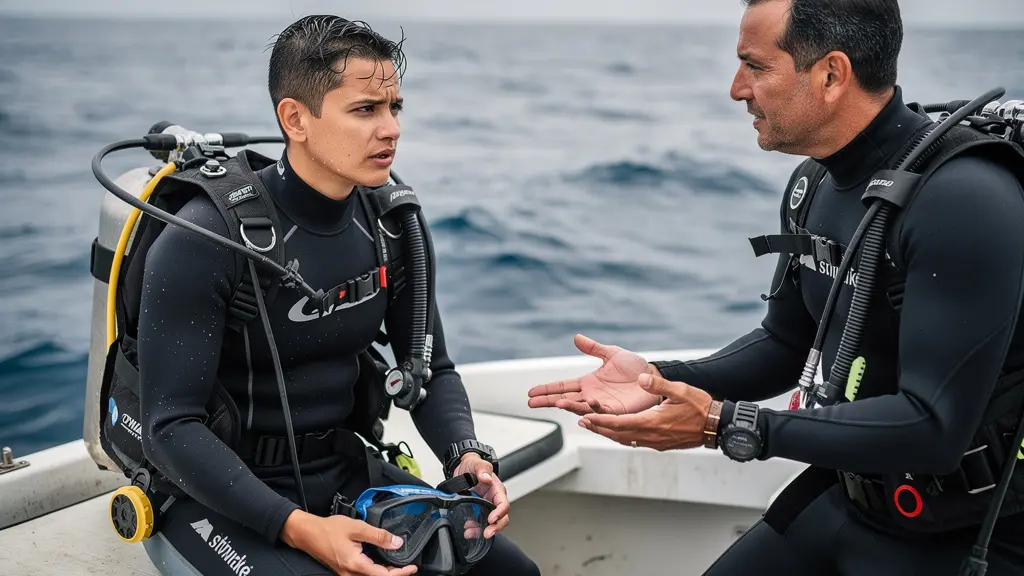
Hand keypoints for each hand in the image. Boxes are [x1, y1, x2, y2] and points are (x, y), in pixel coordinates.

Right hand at [281, 510, 417, 575]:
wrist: (308, 533)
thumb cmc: (328, 529)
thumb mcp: (357, 528)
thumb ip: (378, 536)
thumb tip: (396, 543)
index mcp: (356, 565)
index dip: (401, 573)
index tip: (412, 567)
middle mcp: (351, 574)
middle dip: (395, 575)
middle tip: (408, 566)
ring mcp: (346, 574)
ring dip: (386, 574)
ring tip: (398, 566)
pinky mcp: (344, 571)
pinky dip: (376, 572)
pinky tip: (382, 564)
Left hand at [451, 453, 508, 538]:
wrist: (461, 467)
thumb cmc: (472, 465)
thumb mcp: (477, 463)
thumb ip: (483, 469)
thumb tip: (486, 478)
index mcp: (496, 489)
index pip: (503, 504)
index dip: (500, 513)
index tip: (492, 519)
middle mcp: (493, 500)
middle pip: (501, 518)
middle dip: (495, 527)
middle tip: (487, 533)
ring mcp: (485, 506)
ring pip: (490, 523)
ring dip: (481, 530)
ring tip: (470, 532)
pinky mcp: (476, 510)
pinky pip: (479, 523)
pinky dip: (474, 529)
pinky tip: (467, 530)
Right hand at [527, 334, 661, 415]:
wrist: (654, 377)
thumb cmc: (635, 368)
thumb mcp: (612, 354)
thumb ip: (594, 348)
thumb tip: (576, 338)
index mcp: (588, 382)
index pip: (562, 386)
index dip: (547, 389)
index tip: (531, 392)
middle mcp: (591, 395)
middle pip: (565, 398)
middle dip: (548, 401)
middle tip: (531, 403)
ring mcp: (602, 405)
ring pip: (580, 407)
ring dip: (569, 405)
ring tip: (558, 403)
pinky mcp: (616, 412)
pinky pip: (601, 414)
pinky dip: (591, 413)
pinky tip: (583, 412)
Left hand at [578, 372, 712, 450]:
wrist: (716, 427)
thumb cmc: (700, 407)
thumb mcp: (680, 390)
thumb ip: (659, 384)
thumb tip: (641, 378)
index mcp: (652, 423)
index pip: (619, 423)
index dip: (601, 420)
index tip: (586, 418)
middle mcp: (651, 436)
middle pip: (618, 434)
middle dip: (599, 428)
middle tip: (582, 422)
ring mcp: (656, 443)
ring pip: (626, 439)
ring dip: (609, 433)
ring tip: (595, 426)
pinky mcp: (661, 444)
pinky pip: (635, 441)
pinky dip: (622, 436)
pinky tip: (618, 431)